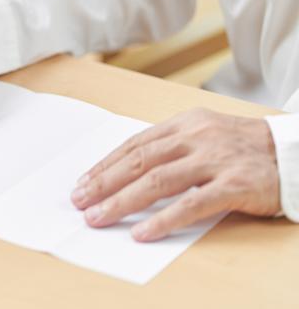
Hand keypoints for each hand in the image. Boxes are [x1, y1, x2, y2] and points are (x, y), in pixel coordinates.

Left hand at [70, 108, 279, 241]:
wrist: (294, 152)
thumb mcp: (204, 136)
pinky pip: (192, 204)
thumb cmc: (243, 148)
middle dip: (104, 183)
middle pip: (139, 161)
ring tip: (99, 217)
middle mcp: (196, 138)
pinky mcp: (234, 184)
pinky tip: (142, 232)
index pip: (134, 145)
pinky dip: (163, 219)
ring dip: (123, 201)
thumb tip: (126, 170)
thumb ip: (170, 148)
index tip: (82, 183)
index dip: (105, 165)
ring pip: (158, 181)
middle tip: (79, 202)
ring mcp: (215, 160)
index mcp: (184, 125)